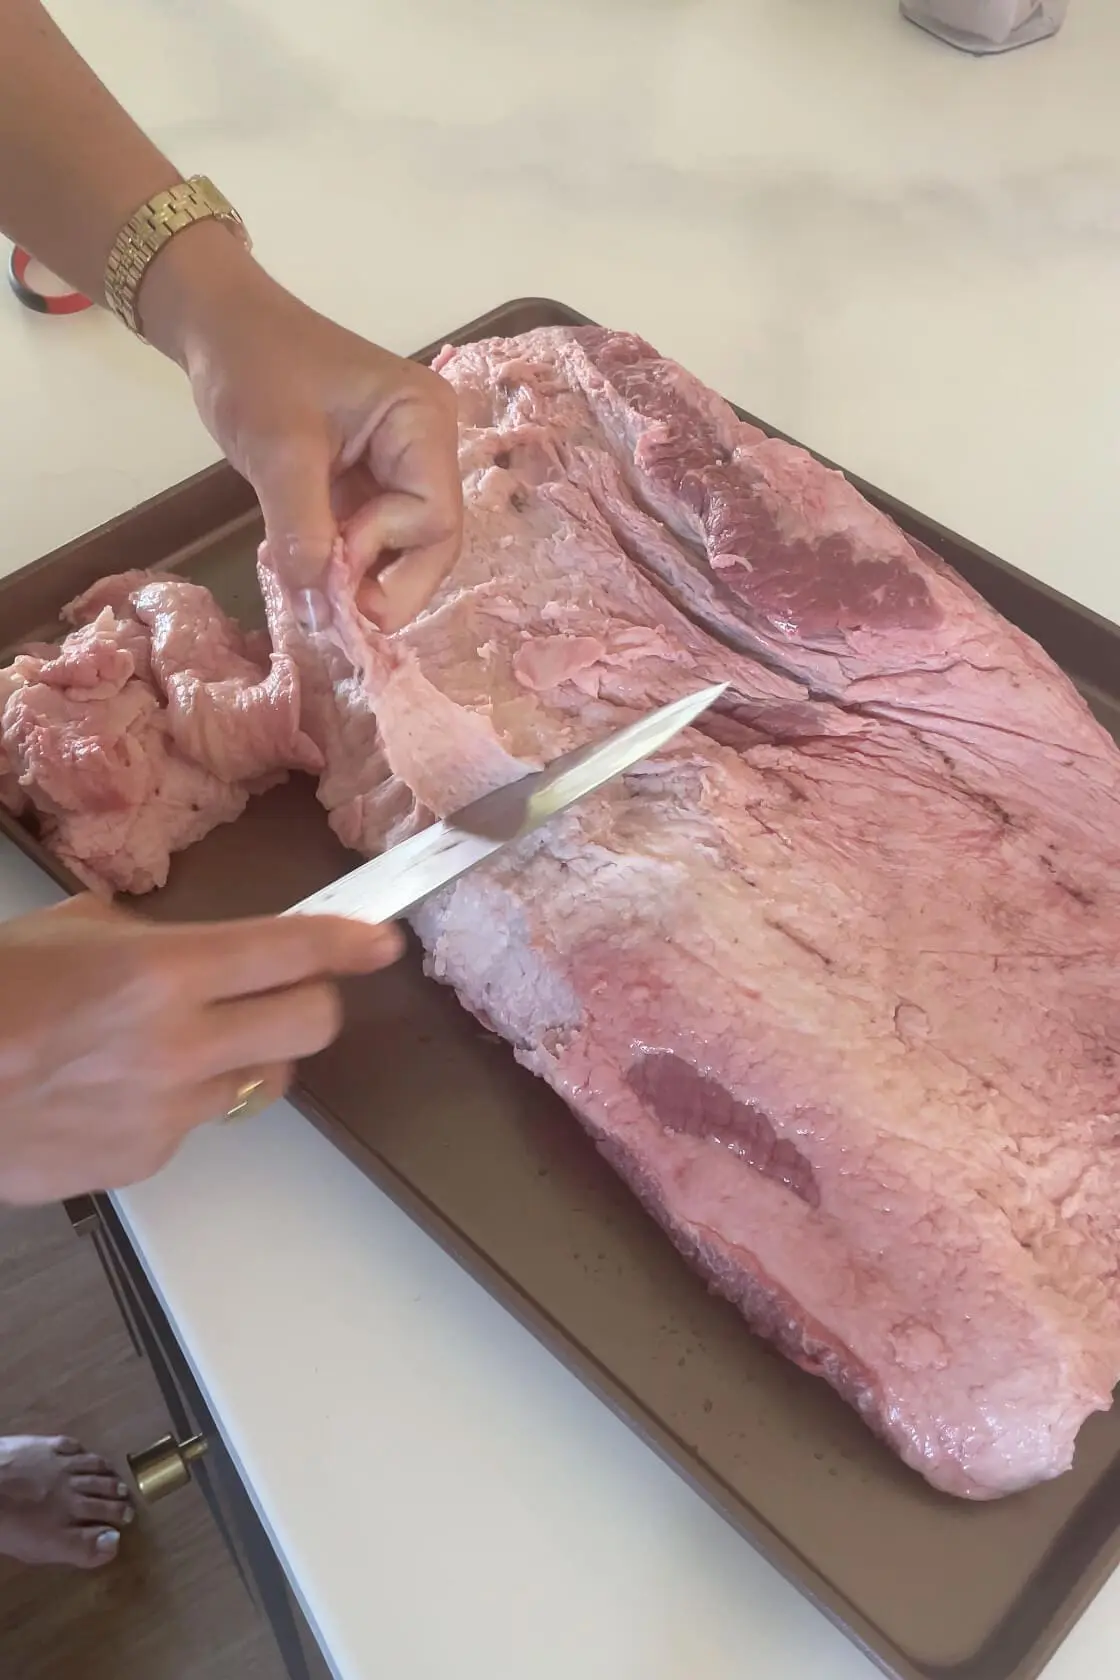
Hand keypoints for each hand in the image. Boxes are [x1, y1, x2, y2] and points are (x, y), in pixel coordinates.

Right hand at [0, 896, 401, 1203]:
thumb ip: (148, 937)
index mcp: (166, 970)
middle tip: (291, 989)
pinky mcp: (146, 1159)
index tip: (382, 942)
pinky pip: (198, 1122)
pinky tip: (122, 1088)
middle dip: (314, 1001)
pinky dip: (181, 1101)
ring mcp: (169, 1110)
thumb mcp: (70, 932)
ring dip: (249, 1054)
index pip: (293, 949)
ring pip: (264, 1079)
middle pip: (314, 1025)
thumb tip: (188, 945)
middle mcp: (182, 1043)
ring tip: (188, 1042)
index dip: (350, 943)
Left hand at [141, 226, 462, 632]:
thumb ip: (304, 532)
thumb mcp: (278, 451)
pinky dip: (342, 561)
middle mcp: (428, 444)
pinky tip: (308, 566)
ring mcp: (402, 463)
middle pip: (431, 542)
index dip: (386, 554)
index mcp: (423, 421)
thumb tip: (320, 616)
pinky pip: (373, 537)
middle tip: (332, 612)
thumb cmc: (254, 367)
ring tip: (310, 586)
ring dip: (360, 577)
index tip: (327, 561)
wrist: (219, 325)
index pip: (435, 519)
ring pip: (403, 549)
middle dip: (384, 582)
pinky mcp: (373, 479)